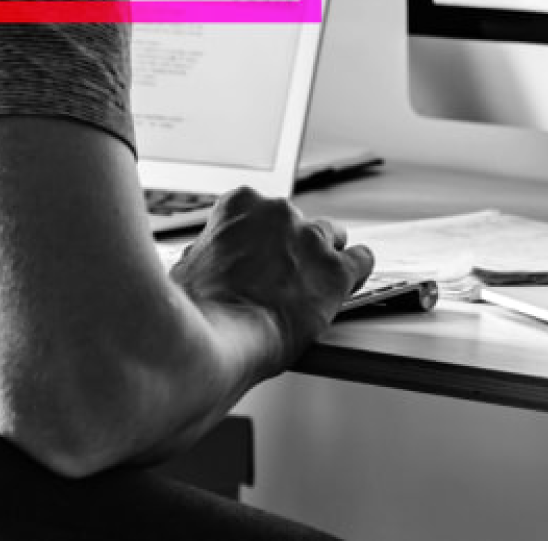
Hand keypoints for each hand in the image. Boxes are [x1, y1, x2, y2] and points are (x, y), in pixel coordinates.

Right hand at [169, 189, 374, 370]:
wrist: (213, 341)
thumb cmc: (193, 310)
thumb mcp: (185, 268)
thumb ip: (207, 254)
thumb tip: (208, 261)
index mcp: (239, 205)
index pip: (258, 210)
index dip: (258, 238)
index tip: (256, 257)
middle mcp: (279, 213)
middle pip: (296, 222)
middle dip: (290, 246)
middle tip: (280, 277)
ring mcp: (310, 240)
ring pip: (332, 235)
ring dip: (323, 256)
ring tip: (316, 280)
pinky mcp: (336, 272)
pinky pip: (362, 260)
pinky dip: (358, 271)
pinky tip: (351, 282)